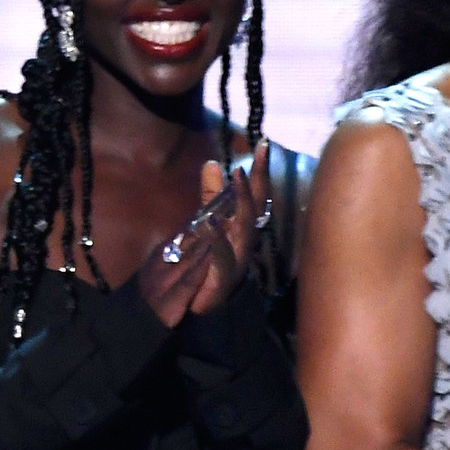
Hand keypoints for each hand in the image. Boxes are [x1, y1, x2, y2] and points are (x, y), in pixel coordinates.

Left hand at [132, 147, 262, 327]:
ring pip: (245, 230)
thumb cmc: (199, 264)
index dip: (259, 171)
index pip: (254, 196)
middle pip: (255, 208)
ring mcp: (235, 262)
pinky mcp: (220, 280)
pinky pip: (221, 257)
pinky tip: (212, 222)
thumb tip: (212, 162)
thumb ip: (210, 197)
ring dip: (242, 203)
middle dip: (258, 180)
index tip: (263, 143)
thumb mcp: (202, 223)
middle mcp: (243, 243)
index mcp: (240, 229)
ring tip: (237, 177)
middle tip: (260, 152)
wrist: (186, 306)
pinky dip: (218, 239)